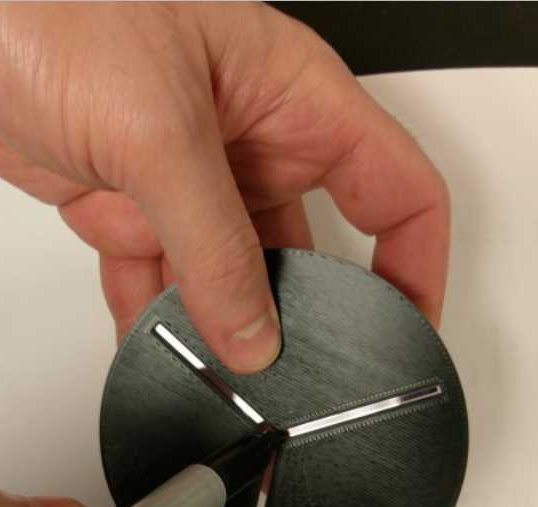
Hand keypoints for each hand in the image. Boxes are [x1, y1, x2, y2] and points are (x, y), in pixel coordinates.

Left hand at [0, 1, 448, 371]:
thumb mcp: (155, 128)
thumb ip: (214, 244)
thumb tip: (254, 330)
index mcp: (290, 100)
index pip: (395, 190)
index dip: (417, 264)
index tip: (410, 328)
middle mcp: (245, 140)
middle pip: (308, 249)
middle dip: (305, 315)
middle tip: (296, 376)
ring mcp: (182, 175)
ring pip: (227, 274)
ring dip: (218, 325)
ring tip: (216, 373)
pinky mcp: (120, 197)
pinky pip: (155, 275)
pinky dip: (153, 315)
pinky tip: (151, 349)